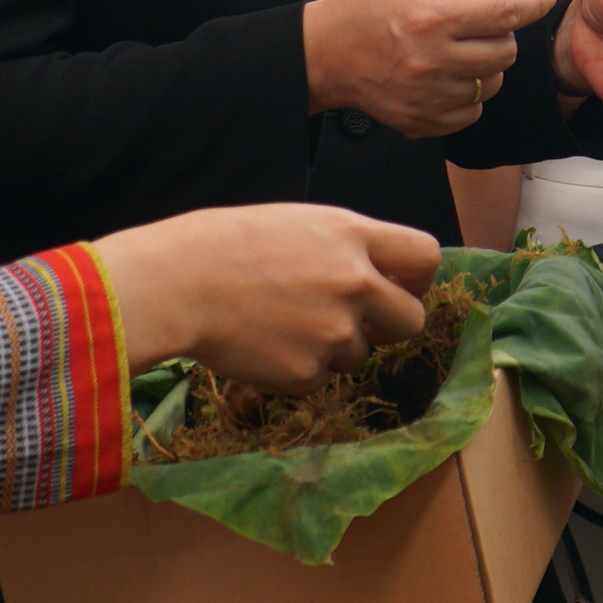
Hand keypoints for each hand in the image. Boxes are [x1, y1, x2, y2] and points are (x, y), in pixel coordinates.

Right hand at [93, 203, 441, 388]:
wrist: (176, 285)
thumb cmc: (224, 244)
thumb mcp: (296, 224)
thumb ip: (343, 247)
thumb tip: (374, 274)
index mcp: (351, 236)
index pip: (426, 255)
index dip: (418, 276)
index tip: (401, 285)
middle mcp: (354, 284)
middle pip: (413, 319)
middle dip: (392, 326)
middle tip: (361, 324)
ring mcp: (334, 332)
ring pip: (361, 354)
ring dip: (334, 347)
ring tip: (282, 324)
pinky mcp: (308, 373)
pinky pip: (320, 378)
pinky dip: (298, 369)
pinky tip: (264, 345)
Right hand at [302, 0, 554, 137]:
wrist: (325, 55)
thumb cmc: (372, 10)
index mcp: (432, 18)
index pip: (504, 13)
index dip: (532, 2)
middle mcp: (432, 60)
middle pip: (504, 52)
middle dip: (500, 35)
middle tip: (473, 26)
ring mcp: (427, 96)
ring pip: (493, 84)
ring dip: (485, 67)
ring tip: (454, 53)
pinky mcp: (422, 122)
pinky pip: (473, 112)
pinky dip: (468, 95)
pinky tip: (442, 78)